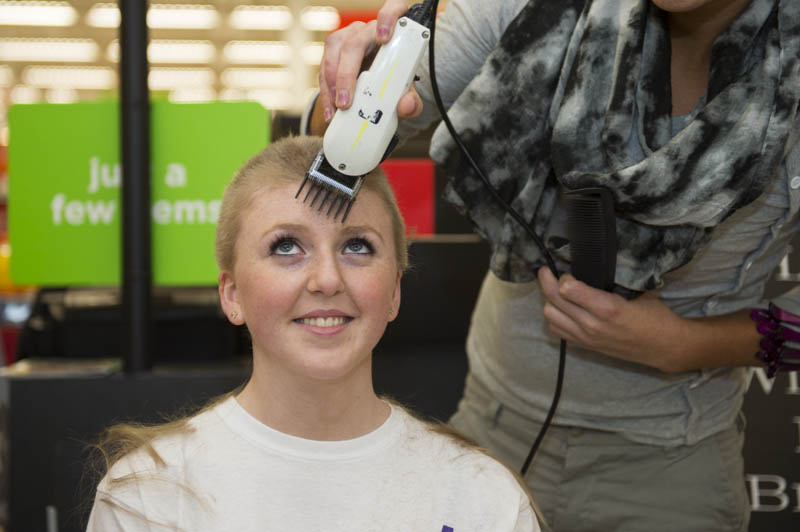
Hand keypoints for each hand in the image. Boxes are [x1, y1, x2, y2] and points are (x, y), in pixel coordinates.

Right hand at [313, 0, 422, 132]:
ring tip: (338, 106)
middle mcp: (367, 31)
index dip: (388, 19)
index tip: (384, 39)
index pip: (393, 9)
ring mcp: (347, 39)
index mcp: (392, 33)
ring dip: (333, 82)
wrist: (376, 90)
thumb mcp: (405, 94)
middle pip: (355, 43)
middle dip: (347, 74)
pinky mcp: (332, 52)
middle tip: (347, 101)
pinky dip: (326, 92)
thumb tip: (406, 105)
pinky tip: (331, 109)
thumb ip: (412, 102)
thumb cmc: (394, 83)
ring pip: (334, 51)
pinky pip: (323, 68)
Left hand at [537, 267, 691, 371]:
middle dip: (547, 280)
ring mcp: (587, 337)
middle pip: (554, 300)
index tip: (568, 269)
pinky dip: (555, 317)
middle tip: (546, 270)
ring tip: (555, 290)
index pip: (568, 289)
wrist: (665, 347)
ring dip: (549, 300)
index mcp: (608, 308)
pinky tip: (562, 308)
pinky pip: (557, 330)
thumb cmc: (655, 316)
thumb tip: (591, 267)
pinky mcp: (586, 346)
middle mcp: (592, 324)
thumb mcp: (637, 292)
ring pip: (550, 315)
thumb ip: (611, 283)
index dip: (564, 275)